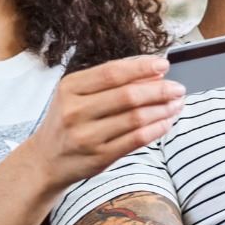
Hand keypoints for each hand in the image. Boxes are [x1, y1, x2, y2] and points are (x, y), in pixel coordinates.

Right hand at [30, 54, 183, 190]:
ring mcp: (87, 136)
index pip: (112, 73)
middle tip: (178, 88)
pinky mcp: (99, 157)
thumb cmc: (67, 122)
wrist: (46, 160)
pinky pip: (136, 140)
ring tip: (176, 104)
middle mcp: (75, 111)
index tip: (163, 65)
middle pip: (127, 96)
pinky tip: (166, 122)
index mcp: (70, 88)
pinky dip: (156, 129)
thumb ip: (108, 83)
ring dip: (162, 110)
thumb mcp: (76, 95)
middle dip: (159, 90)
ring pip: (135, 118)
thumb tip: (152, 73)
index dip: (141, 67)